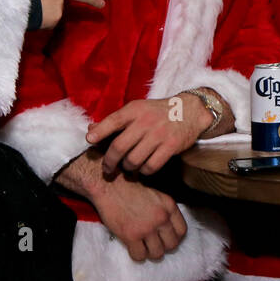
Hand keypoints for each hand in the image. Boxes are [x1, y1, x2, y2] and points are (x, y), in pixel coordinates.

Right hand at [55, 152, 187, 260]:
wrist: (110, 186)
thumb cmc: (130, 188)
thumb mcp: (156, 196)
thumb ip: (164, 211)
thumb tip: (168, 229)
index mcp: (169, 206)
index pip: (182, 231)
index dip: (175, 237)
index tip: (166, 238)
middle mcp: (161, 218)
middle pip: (172, 245)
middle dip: (163, 247)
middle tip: (154, 244)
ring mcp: (147, 228)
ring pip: (157, 254)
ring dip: (150, 253)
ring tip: (143, 247)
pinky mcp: (131, 236)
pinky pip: (140, 256)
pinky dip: (137, 255)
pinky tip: (133, 248)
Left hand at [85, 96, 211, 177]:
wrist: (189, 111)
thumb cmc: (157, 112)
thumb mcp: (137, 109)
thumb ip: (115, 121)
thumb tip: (91, 131)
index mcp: (135, 110)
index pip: (113, 121)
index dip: (99, 132)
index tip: (89, 141)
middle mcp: (146, 122)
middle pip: (119, 147)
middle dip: (109, 162)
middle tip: (107, 169)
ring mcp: (159, 134)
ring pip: (133, 160)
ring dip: (127, 167)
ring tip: (128, 167)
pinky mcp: (171, 146)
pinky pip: (150, 166)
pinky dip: (144, 171)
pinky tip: (143, 168)